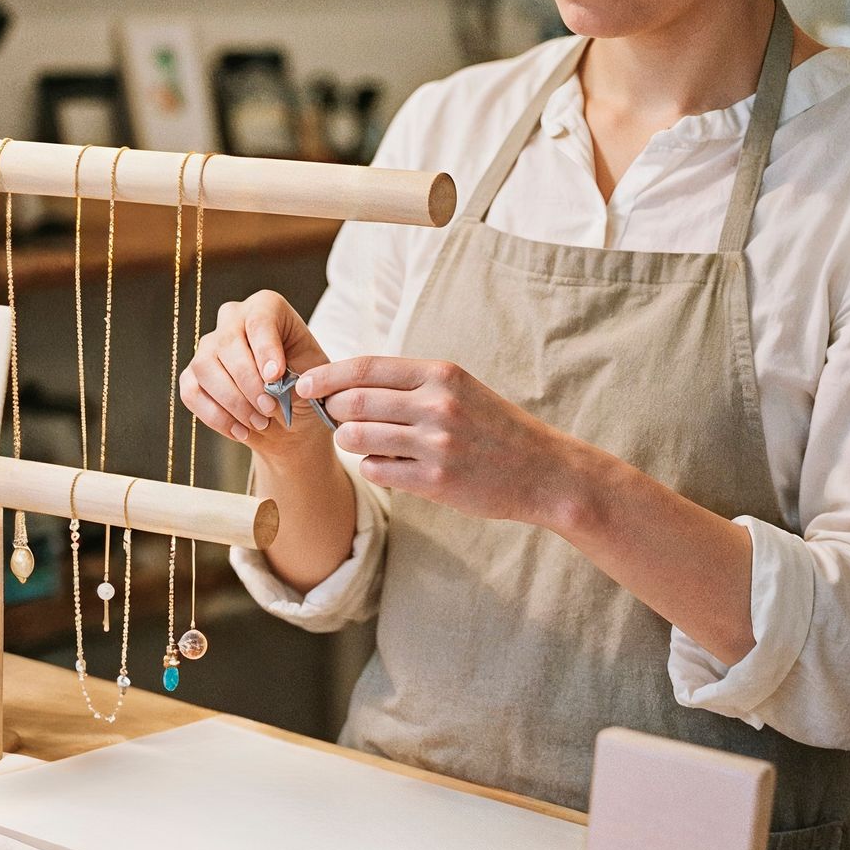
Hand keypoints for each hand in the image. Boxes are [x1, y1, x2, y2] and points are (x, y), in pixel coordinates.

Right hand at [180, 290, 329, 455]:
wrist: (293, 420)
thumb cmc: (305, 390)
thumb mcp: (316, 377)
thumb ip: (300, 372)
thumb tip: (273, 379)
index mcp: (267, 308)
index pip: (259, 319)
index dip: (265, 349)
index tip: (275, 377)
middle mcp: (233, 319)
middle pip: (228, 343)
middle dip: (249, 382)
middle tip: (269, 409)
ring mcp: (208, 346)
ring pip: (205, 367)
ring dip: (232, 401)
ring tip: (259, 422)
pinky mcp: (192, 374)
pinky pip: (191, 392)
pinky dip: (216, 417)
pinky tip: (240, 430)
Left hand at [300, 355, 573, 524]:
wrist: (544, 472)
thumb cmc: (493, 427)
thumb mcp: (458, 389)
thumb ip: (409, 384)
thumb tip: (346, 382)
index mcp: (441, 374)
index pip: (365, 367)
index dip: (326, 375)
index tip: (305, 383)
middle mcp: (437, 404)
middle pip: (353, 401)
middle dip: (332, 410)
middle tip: (333, 417)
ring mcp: (436, 444)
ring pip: (357, 437)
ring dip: (347, 440)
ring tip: (358, 441)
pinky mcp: (436, 481)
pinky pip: (377, 470)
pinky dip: (371, 466)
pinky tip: (385, 464)